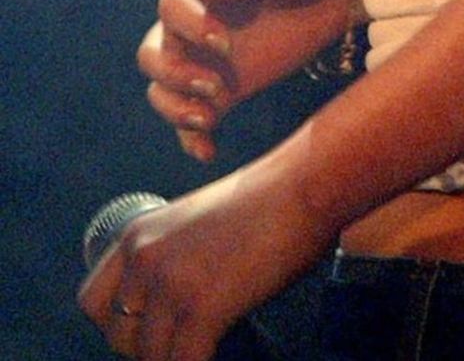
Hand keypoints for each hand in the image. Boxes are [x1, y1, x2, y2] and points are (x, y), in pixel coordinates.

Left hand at [78, 159, 330, 360]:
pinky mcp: (202, 309)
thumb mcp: (196, 221)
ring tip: (207, 342)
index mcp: (139, 234)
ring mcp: (171, 285)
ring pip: (150, 358)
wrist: (308, 183)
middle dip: (150, 347)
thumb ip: (169, 258)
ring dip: (178, 356)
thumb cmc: (268, 201)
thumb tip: (168, 311)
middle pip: (120, 337)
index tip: (147, 330)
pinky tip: (219, 351)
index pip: (93, 303)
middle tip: (186, 337)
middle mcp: (144, 259)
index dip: (119, 324)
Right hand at [142, 0, 362, 161]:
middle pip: (152, 53)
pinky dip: (191, 138)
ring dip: (175, 107)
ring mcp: (200, 56)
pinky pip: (191, 119)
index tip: (223, 42)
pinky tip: (207, 152)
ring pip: (161, 88)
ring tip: (208, 118)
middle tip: (214, 86)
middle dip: (175, 74)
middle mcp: (187, 20)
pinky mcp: (220, 88)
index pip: (169, 5)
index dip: (188, 27)